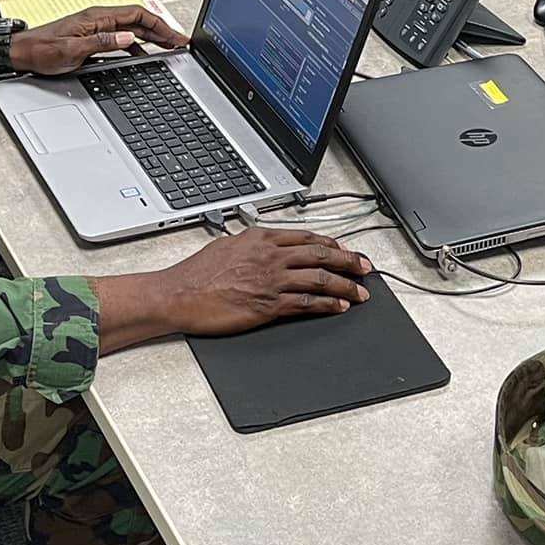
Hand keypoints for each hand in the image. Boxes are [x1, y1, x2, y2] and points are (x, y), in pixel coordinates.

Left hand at [10, 6, 187, 75]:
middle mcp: (98, 19)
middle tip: (180, 43)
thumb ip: (102, 43)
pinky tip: (144, 55)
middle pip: (139, 20)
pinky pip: (121, 37)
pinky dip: (138, 45)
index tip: (175, 37)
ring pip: (132, 28)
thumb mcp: (72, 50)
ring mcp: (96, 27)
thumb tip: (128, 38)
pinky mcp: (92, 36)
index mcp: (96, 17)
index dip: (160, 25)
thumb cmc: (41, 51)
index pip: (137, 14)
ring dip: (152, 37)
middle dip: (162, 31)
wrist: (20, 53)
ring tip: (168, 48)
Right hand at [152, 228, 372, 334]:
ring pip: (320, 278)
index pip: (308, 237)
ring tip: (360, 292)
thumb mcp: (227, 244)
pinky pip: (307, 303)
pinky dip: (327, 305)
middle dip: (349, 261)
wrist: (178, 294)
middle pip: (321, 254)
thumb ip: (252, 243)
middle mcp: (271, 256)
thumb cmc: (196, 274)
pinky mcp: (269, 304)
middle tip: (366, 267)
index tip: (346, 250)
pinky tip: (339, 307)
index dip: (333, 244)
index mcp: (261, 238)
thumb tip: (265, 243)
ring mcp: (272, 280)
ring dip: (345, 286)